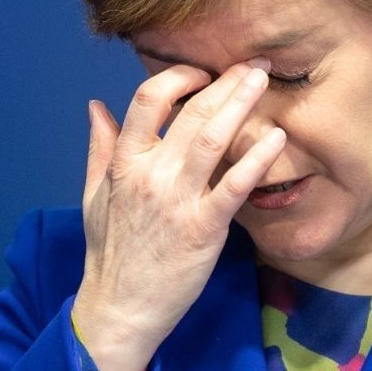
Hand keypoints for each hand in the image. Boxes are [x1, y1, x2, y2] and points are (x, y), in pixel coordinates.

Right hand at [72, 61, 285, 370]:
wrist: (120, 307)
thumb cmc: (112, 250)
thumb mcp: (93, 194)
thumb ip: (100, 147)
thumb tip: (96, 106)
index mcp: (125, 162)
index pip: (148, 100)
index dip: (180, 77)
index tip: (205, 71)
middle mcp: (151, 174)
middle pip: (191, 112)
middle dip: (226, 81)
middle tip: (255, 63)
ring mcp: (178, 200)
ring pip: (212, 139)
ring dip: (241, 104)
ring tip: (264, 80)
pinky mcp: (204, 227)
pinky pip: (235, 186)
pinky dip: (257, 159)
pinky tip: (278, 139)